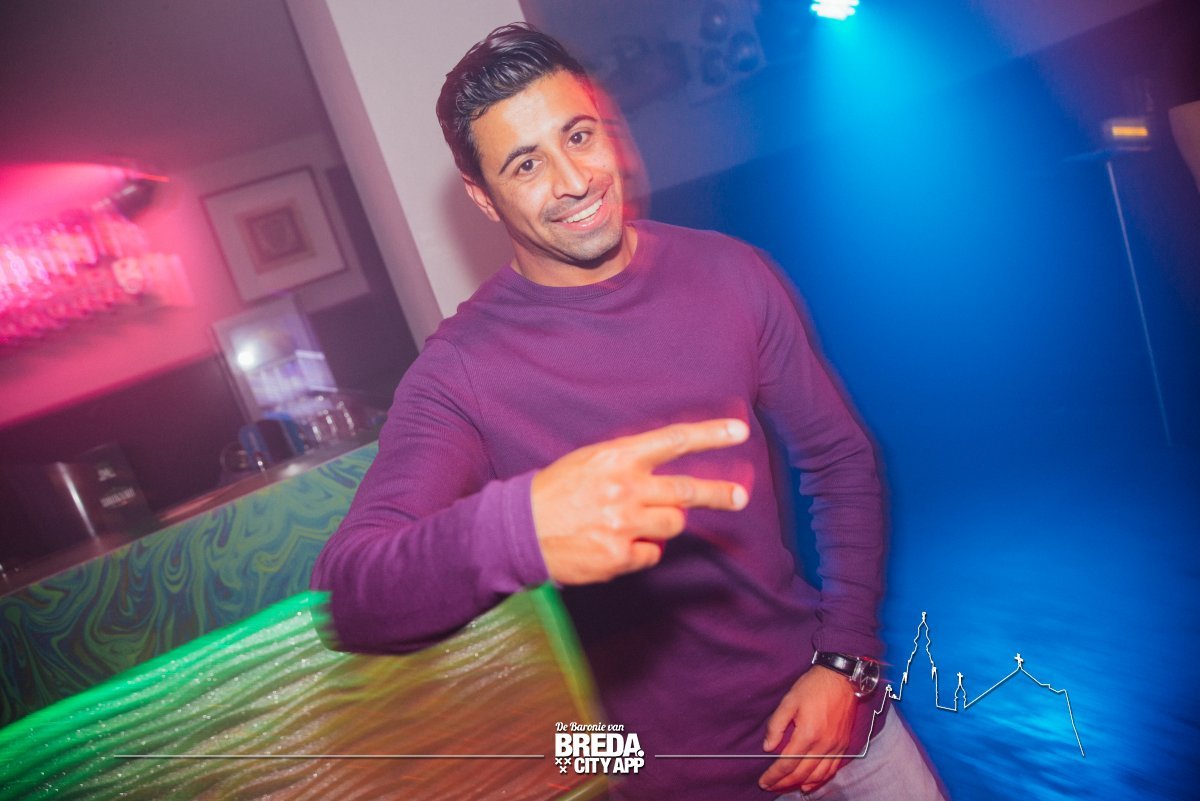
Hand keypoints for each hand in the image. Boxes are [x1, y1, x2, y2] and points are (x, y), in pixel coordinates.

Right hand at [531, 419, 749, 584]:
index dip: (711, 434)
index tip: (740, 431)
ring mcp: (623, 524)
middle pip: (686, 490)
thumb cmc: (557, 491)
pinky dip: (640, 550)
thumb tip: (670, 484)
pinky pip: (651, 553)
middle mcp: (625, 489)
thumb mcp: (591, 462)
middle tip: (740, 497)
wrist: (520, 530)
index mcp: (617, 458)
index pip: (674, 440)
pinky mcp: (619, 556)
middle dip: (719, 493)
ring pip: (673, 525)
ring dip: (665, 524)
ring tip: (637, 522)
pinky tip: (614, 543)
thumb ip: (630, 465)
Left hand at [759, 665, 857, 793]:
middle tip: (770, 787)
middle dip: (783, 783)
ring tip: (785, 787)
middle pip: (801, 773)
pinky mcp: (843, 745)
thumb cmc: (813, 686)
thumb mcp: (789, 700)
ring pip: (816, 776)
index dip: (773, 776)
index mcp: (807, 734)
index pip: (787, 764)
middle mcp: (823, 745)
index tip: (763, 782)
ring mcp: (835, 747)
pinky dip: (819, 780)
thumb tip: (767, 748)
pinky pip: (832, 770)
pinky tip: (809, 784)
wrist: (842, 679)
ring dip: (799, 784)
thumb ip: (776, 725)